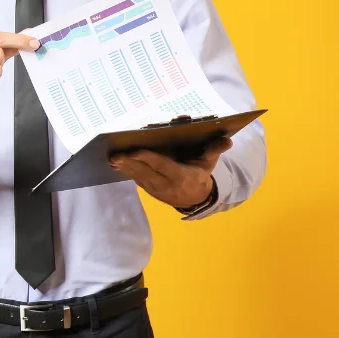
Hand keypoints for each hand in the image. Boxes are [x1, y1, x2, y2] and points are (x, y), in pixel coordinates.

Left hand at [109, 137, 232, 207]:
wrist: (194, 197)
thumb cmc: (200, 173)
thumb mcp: (209, 163)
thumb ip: (214, 150)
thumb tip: (227, 140)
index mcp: (182, 176)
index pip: (163, 166)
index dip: (148, 159)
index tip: (135, 151)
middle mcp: (166, 183)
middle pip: (146, 172)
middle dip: (129, 163)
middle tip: (115, 155)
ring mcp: (156, 188)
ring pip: (138, 176)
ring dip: (123, 167)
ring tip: (111, 158)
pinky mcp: (148, 188)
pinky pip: (135, 178)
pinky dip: (125, 171)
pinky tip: (115, 163)